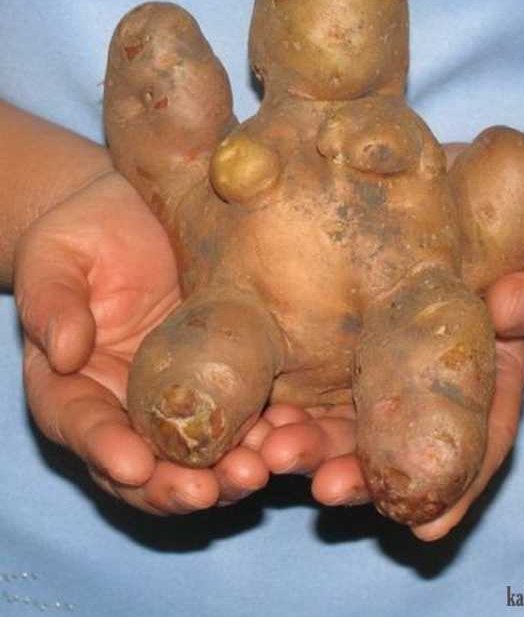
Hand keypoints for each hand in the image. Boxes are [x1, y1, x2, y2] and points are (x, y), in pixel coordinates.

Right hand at [16, 171, 269, 513]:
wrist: (138, 213)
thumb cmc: (83, 234)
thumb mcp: (55, 258)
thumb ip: (53, 303)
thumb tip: (64, 352)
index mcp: (73, 386)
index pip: (82, 427)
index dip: (105, 451)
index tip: (134, 466)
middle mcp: (126, 406)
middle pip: (144, 465)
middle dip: (173, 486)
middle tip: (207, 491)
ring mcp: (180, 398)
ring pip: (199, 455)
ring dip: (226, 474)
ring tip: (256, 473)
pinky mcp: (226, 379)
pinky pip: (244, 418)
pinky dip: (264, 435)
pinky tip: (288, 434)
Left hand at [258, 233, 523, 539]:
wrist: (462, 213)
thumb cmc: (510, 243)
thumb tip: (510, 308)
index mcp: (482, 380)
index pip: (478, 443)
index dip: (456, 488)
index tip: (426, 526)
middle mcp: (425, 390)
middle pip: (399, 449)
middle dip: (362, 475)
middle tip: (326, 486)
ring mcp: (379, 376)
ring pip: (346, 427)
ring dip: (312, 450)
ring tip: (274, 454)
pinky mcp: (334, 355)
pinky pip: (308, 390)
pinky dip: (285, 412)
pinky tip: (256, 422)